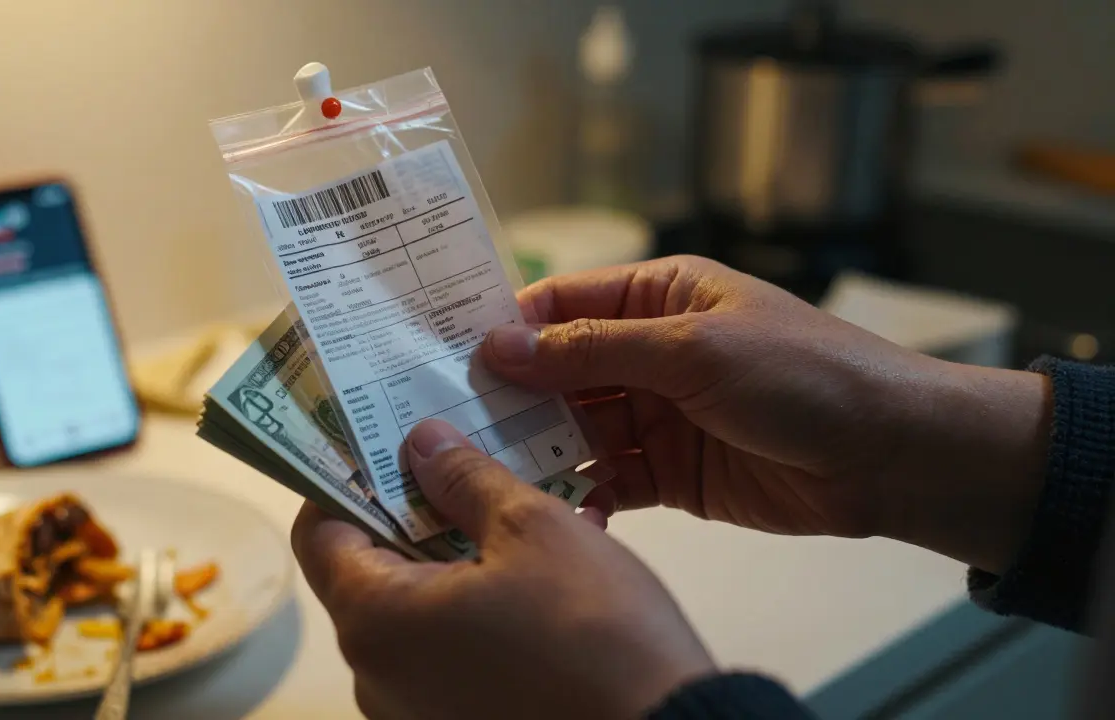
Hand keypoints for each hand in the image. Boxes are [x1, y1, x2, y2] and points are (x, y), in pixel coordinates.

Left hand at [292, 419, 714, 719]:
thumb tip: (422, 443)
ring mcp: (413, 713)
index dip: (348, 479)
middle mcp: (375, 676)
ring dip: (455, 561)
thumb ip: (466, 479)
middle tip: (463, 467)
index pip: (319, 533)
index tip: (387, 444)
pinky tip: (536, 579)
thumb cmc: (594, 630)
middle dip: (415, 514)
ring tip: (515, 516)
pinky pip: (446, 656)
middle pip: (369, 572)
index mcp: (375, 620)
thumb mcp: (534, 529)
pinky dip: (476, 611)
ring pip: (415, 614)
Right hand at [482, 256, 1051, 573]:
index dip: (507, 328)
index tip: (446, 359)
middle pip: (558, 370)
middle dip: (512, 397)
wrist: (892, 455)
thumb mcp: (694, 350)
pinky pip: (609, 480)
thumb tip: (500, 344)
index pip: (562, 303)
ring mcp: (657, 414)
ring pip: (576, 428)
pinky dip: (584, 495)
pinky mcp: (670, 472)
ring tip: (490, 475)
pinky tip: (561, 511)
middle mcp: (650, 351)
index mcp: (659, 297)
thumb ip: (594, 349)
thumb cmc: (804, 375)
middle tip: (450, 427)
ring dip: (540, 450)